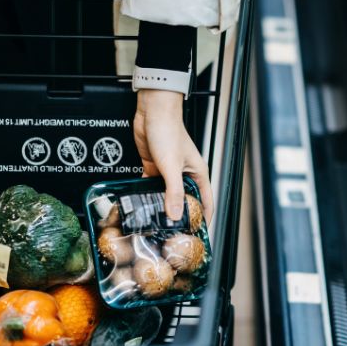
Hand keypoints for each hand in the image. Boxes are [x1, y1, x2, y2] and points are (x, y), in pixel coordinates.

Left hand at [134, 89, 213, 223]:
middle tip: (172, 232)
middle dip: (179, 215)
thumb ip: (173, 191)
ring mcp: (169, 171)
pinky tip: (141, 204)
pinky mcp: (154, 167)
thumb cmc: (169, 130)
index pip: (206, 201)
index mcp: (197, 173)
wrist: (152, 111)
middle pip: (185, 200)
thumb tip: (174, 214)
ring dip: (160, 206)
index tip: (197, 234)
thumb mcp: (172, 166)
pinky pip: (151, 186)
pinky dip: (147, 195)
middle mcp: (185, 174)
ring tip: (154, 221)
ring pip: (166, 195)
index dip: (203, 218)